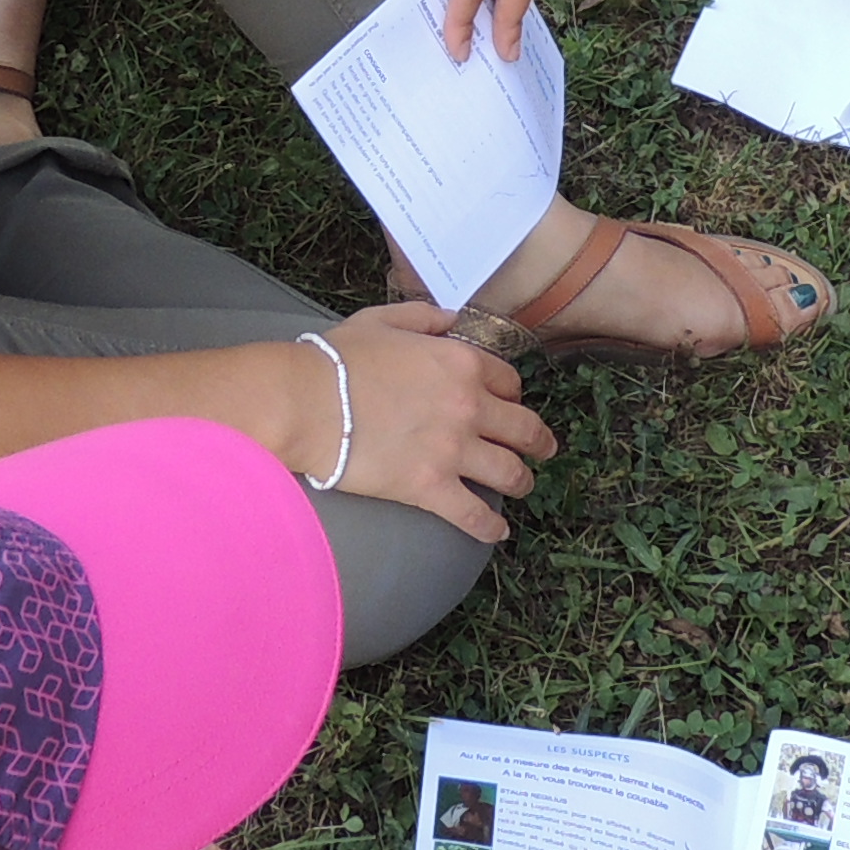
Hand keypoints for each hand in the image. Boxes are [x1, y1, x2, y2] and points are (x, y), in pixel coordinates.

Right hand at [315, 302, 558, 540]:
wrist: (306, 403)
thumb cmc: (337, 359)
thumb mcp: (384, 320)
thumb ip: (425, 317)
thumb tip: (453, 318)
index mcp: (462, 363)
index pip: (508, 381)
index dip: (512, 394)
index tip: (509, 404)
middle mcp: (469, 406)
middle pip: (523, 428)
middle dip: (538, 440)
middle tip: (543, 449)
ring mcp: (453, 451)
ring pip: (510, 472)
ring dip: (522, 481)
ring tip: (523, 486)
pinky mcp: (430, 489)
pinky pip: (474, 515)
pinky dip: (491, 527)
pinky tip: (498, 532)